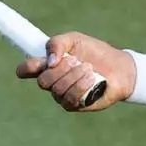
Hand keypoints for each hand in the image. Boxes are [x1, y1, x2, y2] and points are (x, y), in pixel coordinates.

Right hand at [15, 32, 136, 111]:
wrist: (119, 67)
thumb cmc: (95, 52)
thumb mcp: (75, 40)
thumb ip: (57, 43)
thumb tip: (49, 61)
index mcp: (48, 65)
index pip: (26, 69)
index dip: (26, 67)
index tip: (39, 63)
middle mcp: (52, 81)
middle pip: (42, 81)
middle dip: (60, 70)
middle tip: (76, 61)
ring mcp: (61, 95)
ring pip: (57, 90)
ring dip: (74, 76)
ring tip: (89, 68)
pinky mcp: (74, 105)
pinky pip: (70, 99)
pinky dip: (81, 86)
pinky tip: (92, 78)